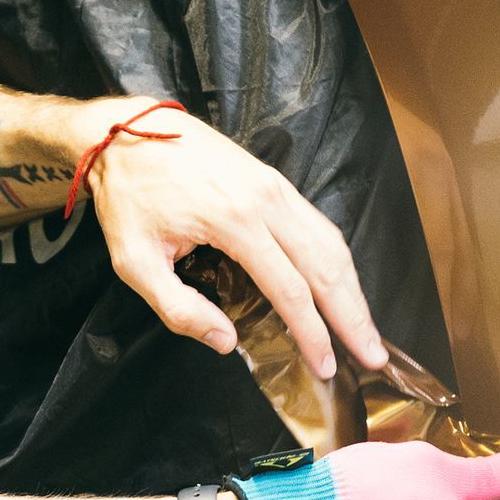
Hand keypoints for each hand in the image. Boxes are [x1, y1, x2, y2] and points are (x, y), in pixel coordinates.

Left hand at [85, 102, 385, 376]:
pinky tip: (343, 287)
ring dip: (353, 290)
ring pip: (331, 243)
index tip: (327, 367)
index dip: (313, 334)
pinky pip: (318, 225)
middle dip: (353, 317)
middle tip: (373, 356)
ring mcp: (275, 187)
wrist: (126, 131)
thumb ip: (179, 308)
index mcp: (234, 222)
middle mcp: (266, 201)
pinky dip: (337, 262)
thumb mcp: (135, 261)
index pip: (291, 290)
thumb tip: (226, 342)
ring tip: (366, 329)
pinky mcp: (274, 181)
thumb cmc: (129, 197)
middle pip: (327, 267)